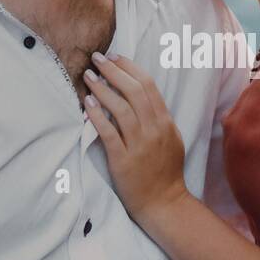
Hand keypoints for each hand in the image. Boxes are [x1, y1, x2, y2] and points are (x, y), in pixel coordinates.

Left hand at [82, 53, 188, 224]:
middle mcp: (153, 130)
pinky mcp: (123, 160)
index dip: (129, 67)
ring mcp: (139, 145)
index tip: (114, 56)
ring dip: (102, 89)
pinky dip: (97, 116)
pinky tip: (88, 103)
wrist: (164, 203)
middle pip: (133, 91)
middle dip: (113, 70)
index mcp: (165, 122)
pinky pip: (108, 132)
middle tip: (97, 59)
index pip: (148, 86)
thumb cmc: (165, 171)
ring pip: (120, 108)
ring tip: (89, 77)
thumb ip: (158, 118)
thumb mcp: (171, 139)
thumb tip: (140, 96)